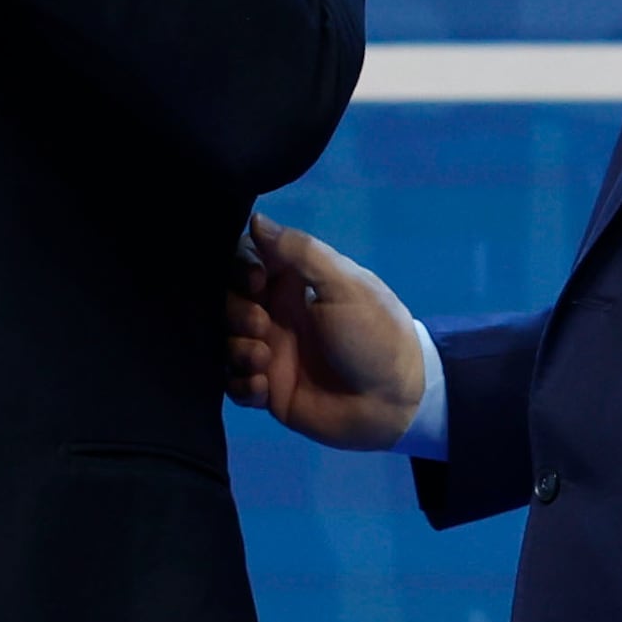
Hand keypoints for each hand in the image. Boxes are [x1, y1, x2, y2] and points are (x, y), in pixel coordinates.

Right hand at [226, 219, 431, 450]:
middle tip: (263, 326)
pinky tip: (265, 387)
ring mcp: (271, 354)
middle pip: (228, 302)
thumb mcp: (344, 285)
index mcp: (295, 284)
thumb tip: (255, 218)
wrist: (394, 402)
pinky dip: (242, 384)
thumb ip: (300, 251)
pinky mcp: (269, 391)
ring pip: (227, 343)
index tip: (256, 281)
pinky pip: (235, 385)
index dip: (240, 267)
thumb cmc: (374, 335)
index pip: (247, 261)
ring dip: (237, 349)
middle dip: (235, 312)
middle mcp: (277, 316)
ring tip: (265, 361)